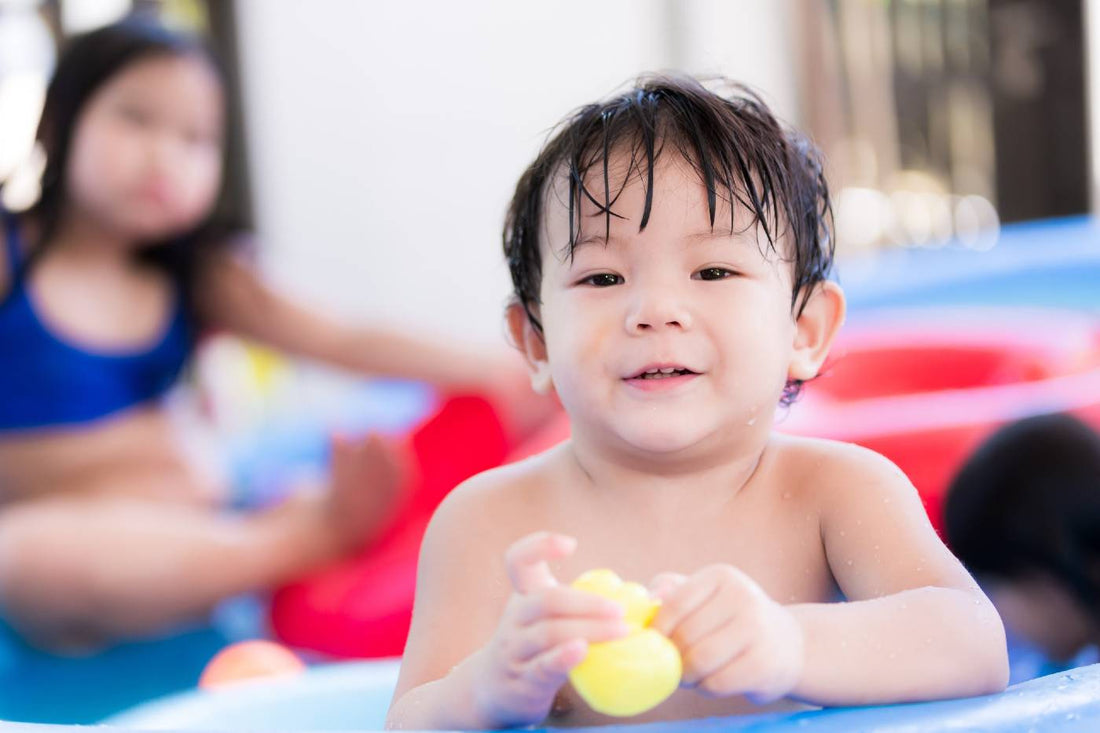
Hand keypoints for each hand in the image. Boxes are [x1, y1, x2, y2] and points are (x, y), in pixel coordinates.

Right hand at [470, 532, 628, 726]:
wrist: (494, 690)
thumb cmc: (538, 645)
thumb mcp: (549, 617)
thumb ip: (583, 602)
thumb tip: (652, 596)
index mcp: (523, 595)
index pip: (518, 559)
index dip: (540, 545)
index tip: (571, 544)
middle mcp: (515, 618)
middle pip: (546, 600)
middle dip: (587, 603)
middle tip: (620, 609)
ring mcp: (515, 650)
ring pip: (549, 633)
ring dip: (589, 630)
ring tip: (621, 632)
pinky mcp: (522, 681)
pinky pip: (542, 666)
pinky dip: (563, 657)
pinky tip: (584, 650)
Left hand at [649, 565, 803, 703]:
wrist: (785, 643)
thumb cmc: (729, 618)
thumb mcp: (704, 594)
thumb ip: (670, 590)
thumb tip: (649, 597)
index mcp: (721, 576)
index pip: (675, 604)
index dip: (657, 629)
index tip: (652, 642)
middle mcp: (743, 597)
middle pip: (686, 635)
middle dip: (671, 656)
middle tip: (670, 664)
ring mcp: (758, 629)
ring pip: (700, 661)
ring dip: (686, 675)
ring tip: (688, 674)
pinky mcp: (766, 664)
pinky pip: (718, 683)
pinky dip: (706, 687)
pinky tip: (709, 681)